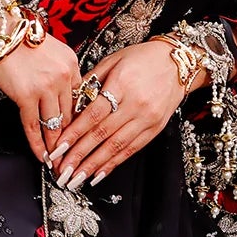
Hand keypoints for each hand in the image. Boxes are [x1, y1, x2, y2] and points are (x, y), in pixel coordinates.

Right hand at [0, 32, 81, 165]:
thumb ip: (59, 71)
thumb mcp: (50, 49)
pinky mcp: (26, 96)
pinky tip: (42, 156)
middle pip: (70, 114)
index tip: (79, 134)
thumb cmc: (18, 37)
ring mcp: (46, 87)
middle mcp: (63, 75)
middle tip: (72, 155)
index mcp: (72, 62)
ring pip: (55, 123)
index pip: (80, 98)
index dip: (78, 119)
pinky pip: (34, 126)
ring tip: (58, 161)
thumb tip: (61, 96)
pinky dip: (38, 144)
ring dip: (56, 145)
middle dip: (71, 137)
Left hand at [51, 41, 204, 188]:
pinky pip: (131, 149)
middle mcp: (136, 104)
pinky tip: (99, 174)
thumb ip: (91, 82)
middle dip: (79, 155)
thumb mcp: (113, 60)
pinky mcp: (155, 129)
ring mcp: (147, 118)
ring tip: (76, 178)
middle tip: (62, 170)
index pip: (93, 114)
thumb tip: (70, 104)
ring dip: (93, 165)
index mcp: (122, 83)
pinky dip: (113, 163)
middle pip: (102, 134)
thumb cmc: (143, 58)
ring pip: (116, 146)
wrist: (178, 62)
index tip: (58, 148)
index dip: (74, 133)